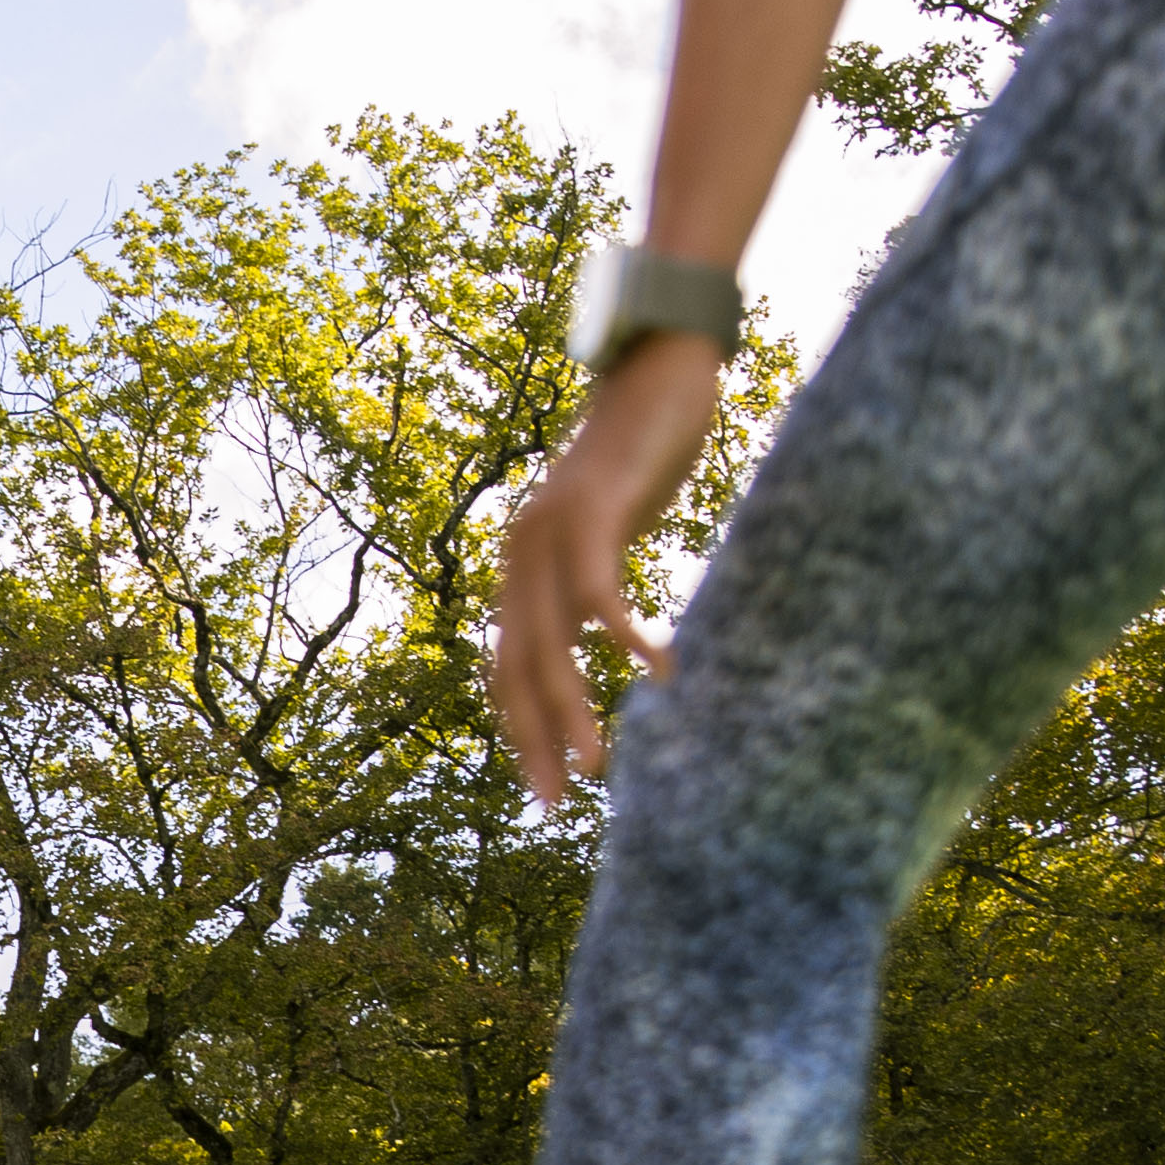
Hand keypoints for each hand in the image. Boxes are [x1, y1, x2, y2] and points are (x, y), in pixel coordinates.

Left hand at [493, 329, 732, 804]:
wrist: (656, 362)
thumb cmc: (641, 451)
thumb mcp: (609, 527)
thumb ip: (593, 577)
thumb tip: (598, 633)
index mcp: (523, 565)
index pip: (507, 667)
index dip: (522, 730)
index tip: (546, 788)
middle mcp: (522, 551)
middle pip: (517, 667)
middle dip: (535, 740)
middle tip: (558, 802)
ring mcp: (550, 528)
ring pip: (550, 641)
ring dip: (570, 709)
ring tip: (598, 765)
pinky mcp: (592, 507)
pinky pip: (599, 589)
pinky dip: (623, 635)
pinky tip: (655, 672)